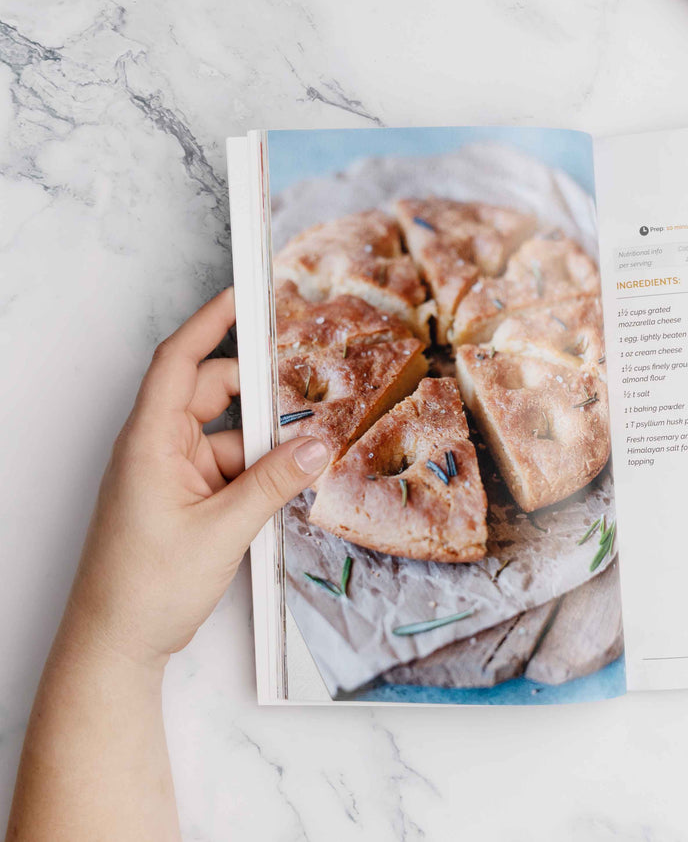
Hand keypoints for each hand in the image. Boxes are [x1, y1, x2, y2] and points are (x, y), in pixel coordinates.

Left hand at [64, 288, 329, 667]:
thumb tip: (316, 445)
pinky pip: (228, 471)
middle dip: (260, 401)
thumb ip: (274, 482)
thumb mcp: (222, 531)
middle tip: (307, 407)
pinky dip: (257, 479)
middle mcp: (156, 451)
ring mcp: (168, 477)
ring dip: (264, 451)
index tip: (242, 296)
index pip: (179, 361)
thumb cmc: (142, 589)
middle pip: (213, 397)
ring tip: (300, 474)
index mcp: (149, 442)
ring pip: (228, 438)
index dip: (211, 323)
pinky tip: (280, 501)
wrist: (115, 647)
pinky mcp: (183, 502)